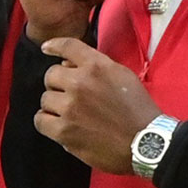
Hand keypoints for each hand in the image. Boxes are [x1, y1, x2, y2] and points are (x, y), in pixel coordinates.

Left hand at [33, 37, 161, 174]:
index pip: (68, 46)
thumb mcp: (122, 75)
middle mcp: (80, 83)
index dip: (54, 45)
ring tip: (68, 113)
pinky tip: (58, 124)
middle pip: (51, 75)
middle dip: (58, 84)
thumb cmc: (138, 110)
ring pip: (45, 98)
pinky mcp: (64, 131)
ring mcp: (70, 107)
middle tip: (70, 95)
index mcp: (97, 66)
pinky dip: (47, 121)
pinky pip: (40, 120)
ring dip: (54, 104)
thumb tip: (68, 65)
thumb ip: (97, 66)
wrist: (147, 142)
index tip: (47, 48)